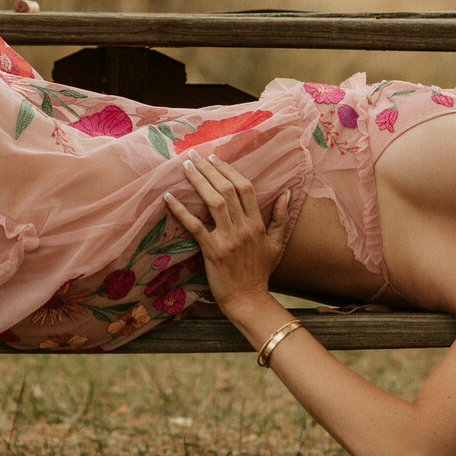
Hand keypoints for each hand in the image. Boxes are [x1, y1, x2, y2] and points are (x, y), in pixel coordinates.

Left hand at [162, 155, 290, 315]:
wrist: (249, 300)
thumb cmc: (260, 272)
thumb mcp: (276, 244)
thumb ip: (280, 217)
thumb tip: (286, 193)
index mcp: (258, 224)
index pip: (245, 188)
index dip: (229, 170)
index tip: (215, 158)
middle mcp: (244, 228)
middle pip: (227, 190)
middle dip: (209, 169)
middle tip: (194, 155)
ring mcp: (229, 239)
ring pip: (214, 202)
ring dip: (198, 182)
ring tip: (185, 167)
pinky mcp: (213, 252)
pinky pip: (195, 226)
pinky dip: (181, 211)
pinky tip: (169, 198)